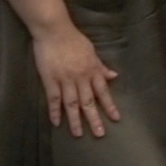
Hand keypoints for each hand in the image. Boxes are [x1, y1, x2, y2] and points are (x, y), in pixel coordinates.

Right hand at [32, 20, 120, 137]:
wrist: (54, 31)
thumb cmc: (74, 40)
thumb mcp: (92, 52)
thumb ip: (101, 66)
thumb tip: (114, 76)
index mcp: (92, 70)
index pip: (103, 92)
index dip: (109, 106)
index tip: (116, 119)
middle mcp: (81, 78)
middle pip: (88, 102)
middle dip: (94, 118)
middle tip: (99, 134)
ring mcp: (65, 80)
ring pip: (72, 104)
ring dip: (75, 120)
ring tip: (78, 134)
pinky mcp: (50, 80)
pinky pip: (53, 99)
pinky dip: (54, 112)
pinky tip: (56, 123)